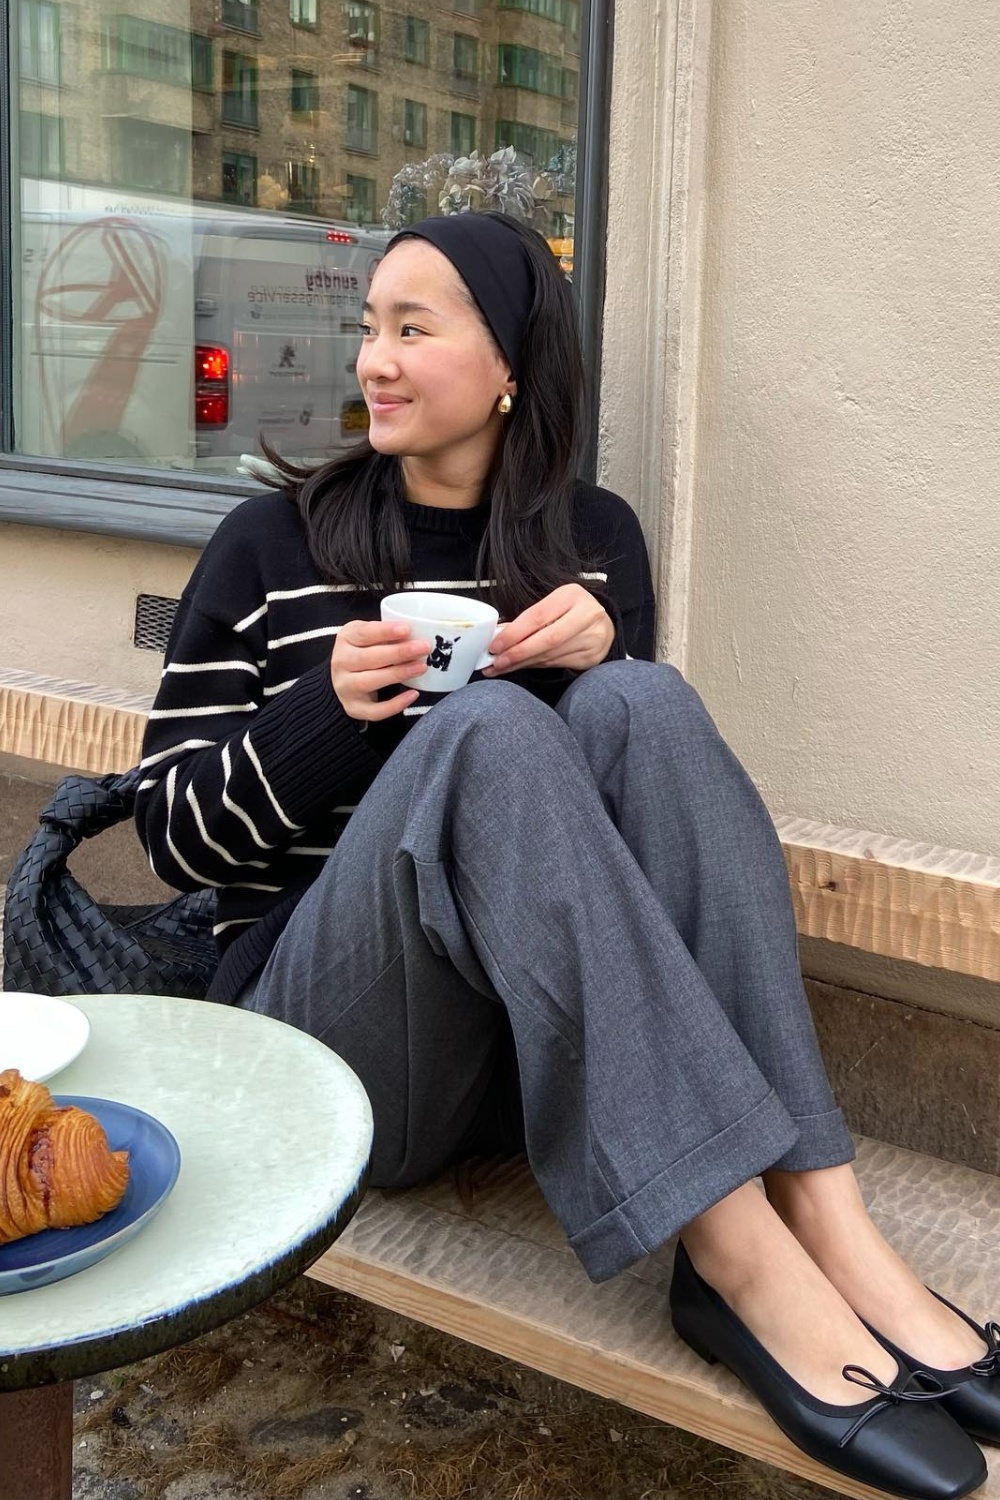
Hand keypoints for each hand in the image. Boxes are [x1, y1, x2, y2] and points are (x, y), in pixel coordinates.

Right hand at [331, 620, 430, 720]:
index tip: (407, 629)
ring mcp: (345, 687)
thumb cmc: (364, 652)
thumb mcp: (369, 636)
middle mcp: (341, 663)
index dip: (385, 631)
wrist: (344, 679)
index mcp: (345, 639)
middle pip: (368, 658)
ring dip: (398, 674)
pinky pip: (375, 711)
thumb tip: (416, 635)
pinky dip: (395, 705)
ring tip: (421, 667)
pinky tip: (413, 695)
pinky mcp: (354, 708)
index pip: (364, 633)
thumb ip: (387, 634)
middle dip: (398, 653)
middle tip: (423, 648)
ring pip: (370, 682)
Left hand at [482, 583, 615, 674]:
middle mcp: (587, 615)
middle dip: (518, 653)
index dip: (515, 633)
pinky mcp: (591, 657)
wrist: (603, 624)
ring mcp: (593, 638)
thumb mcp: (553, 603)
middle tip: (496, 662)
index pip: (538, 616)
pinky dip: (536, 666)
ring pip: (550, 656)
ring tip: (502, 666)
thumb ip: (529, 618)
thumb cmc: (571, 611)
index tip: (495, 645)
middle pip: (547, 639)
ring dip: (523, 663)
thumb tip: (499, 635)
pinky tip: (522, 666)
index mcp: (572, 595)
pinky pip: (556, 664)